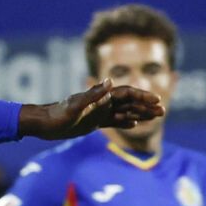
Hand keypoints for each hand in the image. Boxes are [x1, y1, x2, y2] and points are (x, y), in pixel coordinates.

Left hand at [18, 82, 164, 139]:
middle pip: (129, 102)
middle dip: (146, 106)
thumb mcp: (75, 106)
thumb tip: (110, 81)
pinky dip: (125, 121)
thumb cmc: (57, 115)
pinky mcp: (92, 122)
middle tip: (163, 111)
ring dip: (140, 113)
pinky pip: (113, 121)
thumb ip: (93, 95)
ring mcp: (98, 112)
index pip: (126, 94)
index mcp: (100, 97)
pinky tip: (134, 124)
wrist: (43, 124)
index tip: (156, 101)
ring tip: (156, 117)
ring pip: (124, 112)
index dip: (142, 97)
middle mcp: (101, 103)